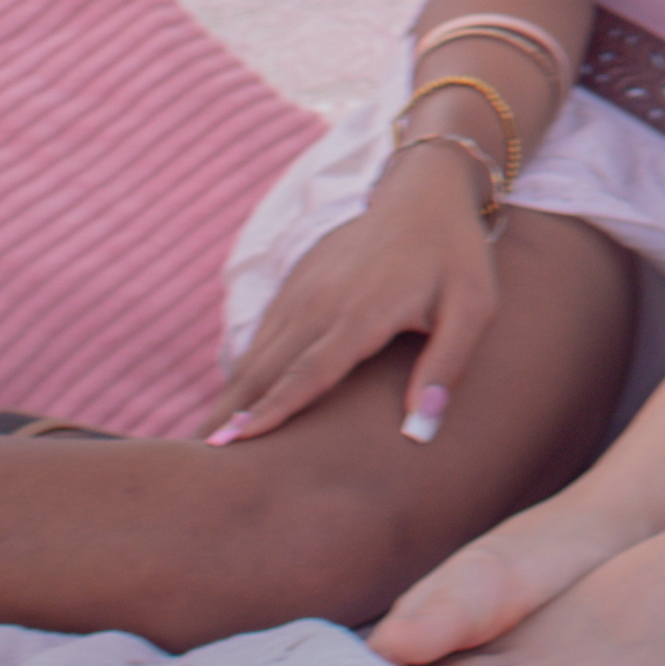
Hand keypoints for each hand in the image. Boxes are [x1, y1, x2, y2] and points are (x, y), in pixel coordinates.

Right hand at [210, 149, 504, 444]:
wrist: (424, 192)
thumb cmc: (456, 256)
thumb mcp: (473, 307)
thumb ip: (446, 367)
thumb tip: (420, 432)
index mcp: (362, 311)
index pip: (308, 371)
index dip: (272, 410)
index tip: (233, 445)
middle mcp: (319, 303)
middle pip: (264, 372)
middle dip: (227, 419)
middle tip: (191, 473)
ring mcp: (300, 293)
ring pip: (253, 359)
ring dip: (225, 402)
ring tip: (195, 452)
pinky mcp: (293, 289)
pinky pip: (259, 341)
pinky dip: (239, 378)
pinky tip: (224, 412)